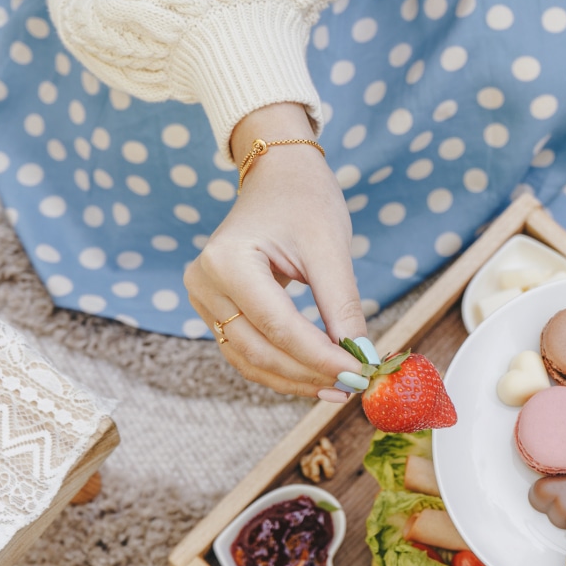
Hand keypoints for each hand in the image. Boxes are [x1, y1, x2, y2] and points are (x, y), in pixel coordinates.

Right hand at [183, 104, 367, 399]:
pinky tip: (316, 377)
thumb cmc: (303, 200)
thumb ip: (342, 306)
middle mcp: (204, 284)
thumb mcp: (329, 248)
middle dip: (309, 373)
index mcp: (227, 261)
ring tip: (339, 389)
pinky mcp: (216, 312)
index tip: (359, 374)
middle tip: (354, 387)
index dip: (320, 357)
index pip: (278, 326)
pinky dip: (282, 369)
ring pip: (252, 360)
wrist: (277, 176)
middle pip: (261, 350)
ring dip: (296, 380)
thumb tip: (361, 359)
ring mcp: (204, 301)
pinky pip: (248, 353)